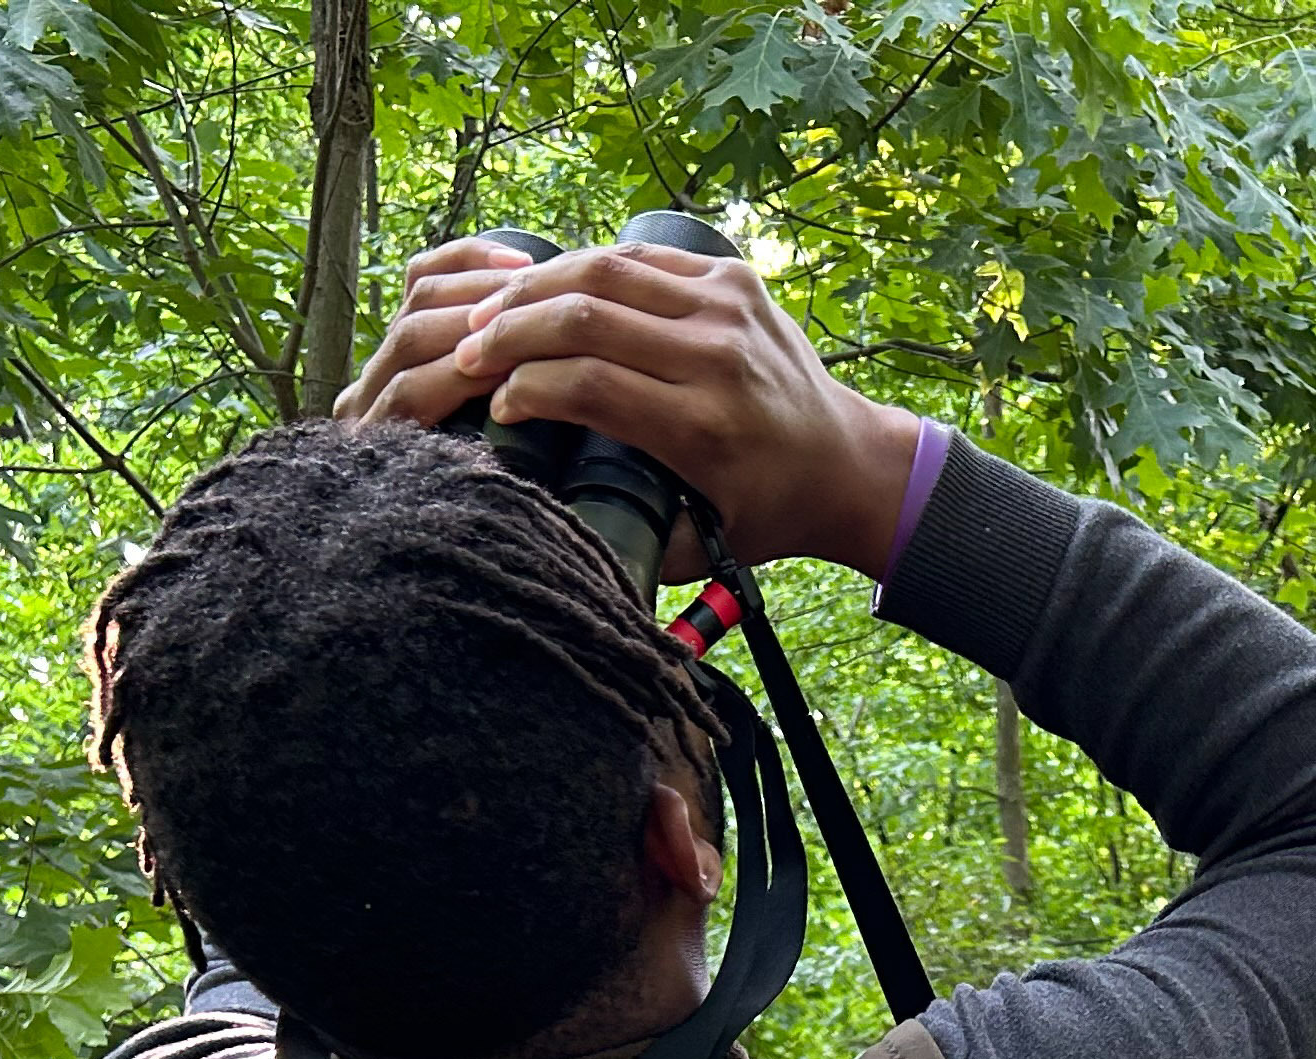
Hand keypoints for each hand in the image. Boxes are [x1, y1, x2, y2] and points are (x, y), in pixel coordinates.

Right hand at [342, 236, 921, 576]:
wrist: (846, 460)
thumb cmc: (767, 509)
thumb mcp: (702, 544)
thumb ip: (628, 537)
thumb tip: (547, 522)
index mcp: (704, 426)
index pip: (587, 383)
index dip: (525, 388)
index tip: (496, 406)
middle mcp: (716, 357)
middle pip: (585, 317)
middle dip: (510, 331)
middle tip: (469, 353)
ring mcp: (727, 306)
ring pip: (605, 270)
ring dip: (535, 288)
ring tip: (492, 313)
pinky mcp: (732, 276)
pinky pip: (639, 257)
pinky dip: (584, 267)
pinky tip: (545, 288)